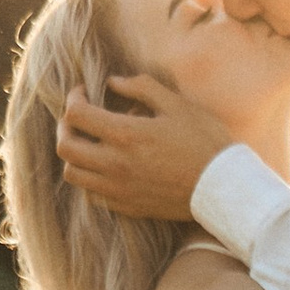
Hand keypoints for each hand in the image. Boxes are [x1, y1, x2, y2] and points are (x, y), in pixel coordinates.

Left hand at [55, 70, 237, 220]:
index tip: (83, 92)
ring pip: (72, 174)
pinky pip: (92, 194)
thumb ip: (142, 87)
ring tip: (89, 143)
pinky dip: (90, 179)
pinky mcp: (127, 206)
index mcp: (126, 134)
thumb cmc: (205, 141)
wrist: (223, 188)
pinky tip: (105, 167)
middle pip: (65, 146)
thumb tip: (113, 82)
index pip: (76, 115)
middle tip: (78, 117)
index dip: (73, 98)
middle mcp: (115, 164)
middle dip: (65, 126)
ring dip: (74, 154)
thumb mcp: (178, 104)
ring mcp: (119, 189)